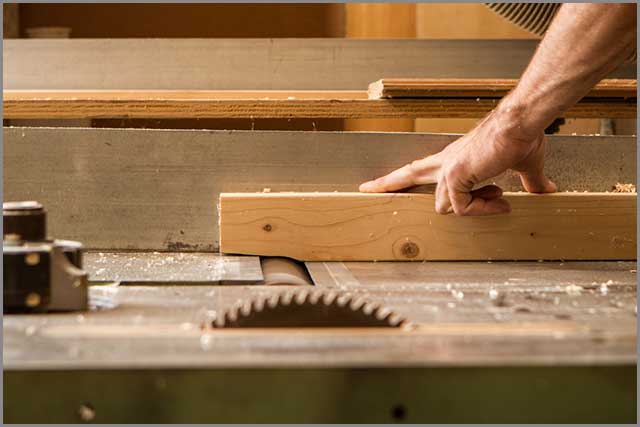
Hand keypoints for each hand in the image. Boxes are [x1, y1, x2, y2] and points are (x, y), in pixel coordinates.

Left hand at [359, 107, 556, 215]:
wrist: (523, 123)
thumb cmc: (521, 137)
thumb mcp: (522, 166)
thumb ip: (528, 182)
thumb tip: (545, 190)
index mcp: (455, 157)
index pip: (420, 168)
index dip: (404, 177)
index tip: (388, 183)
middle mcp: (446, 162)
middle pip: (407, 174)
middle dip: (386, 184)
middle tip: (364, 189)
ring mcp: (449, 168)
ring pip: (444, 205)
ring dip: (473, 209)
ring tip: (499, 201)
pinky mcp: (456, 174)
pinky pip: (462, 207)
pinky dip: (482, 210)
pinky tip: (500, 202)